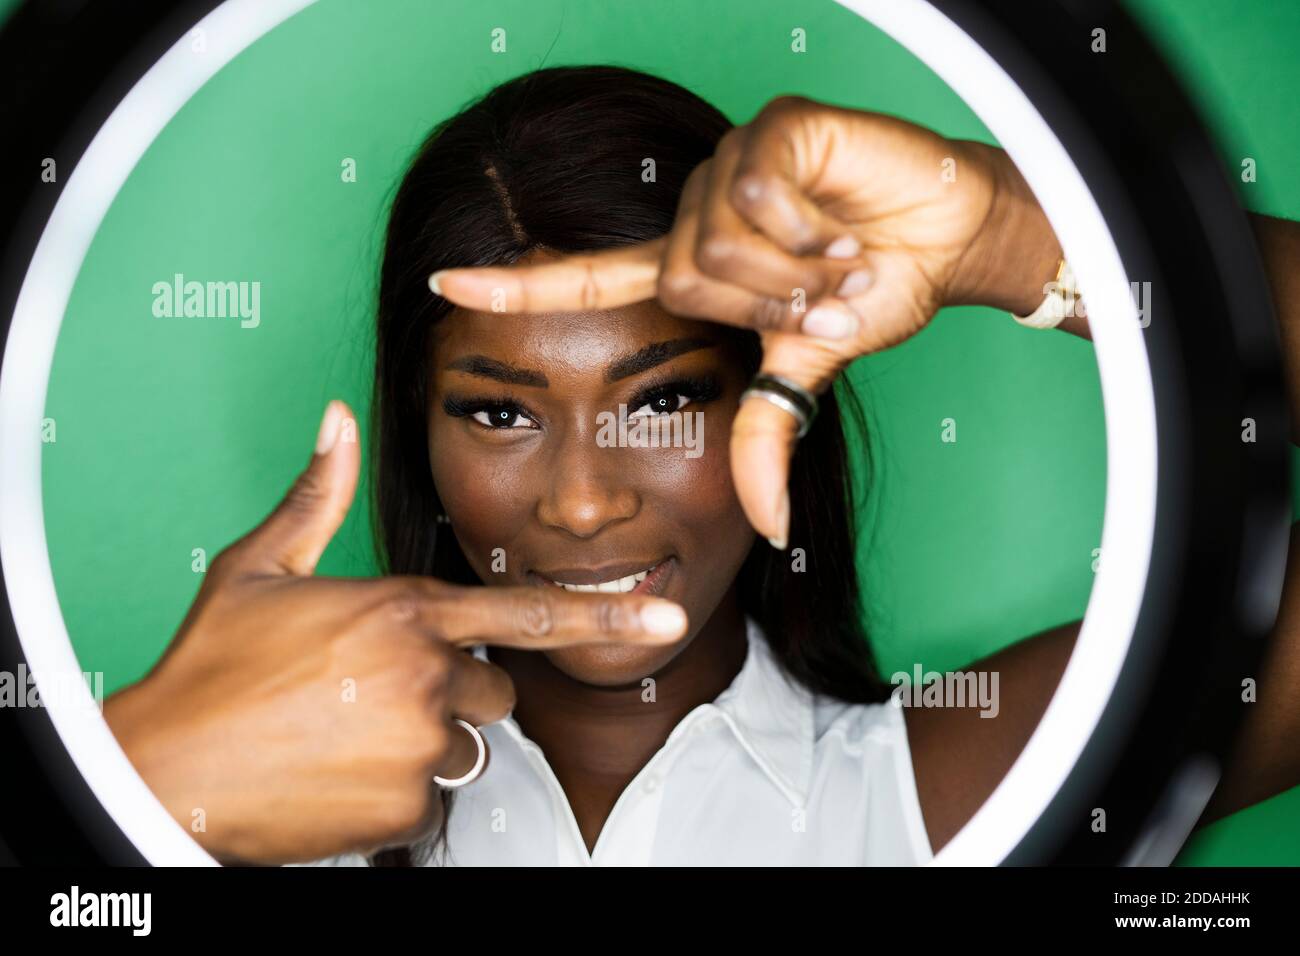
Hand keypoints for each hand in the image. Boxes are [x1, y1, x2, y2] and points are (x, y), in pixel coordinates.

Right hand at [102, 400, 687, 864]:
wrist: (166, 769)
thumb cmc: (211, 667)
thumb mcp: (258, 566)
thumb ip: (320, 494)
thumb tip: (337, 420)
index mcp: (404, 610)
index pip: (527, 612)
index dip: (604, 612)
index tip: (663, 615)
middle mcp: (425, 674)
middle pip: (493, 685)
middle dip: (453, 688)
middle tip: (374, 690)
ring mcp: (419, 743)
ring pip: (464, 743)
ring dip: (423, 738)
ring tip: (348, 730)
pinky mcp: (404, 805)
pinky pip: (429, 797)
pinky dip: (393, 790)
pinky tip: (338, 772)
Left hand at [427, 96, 1061, 544]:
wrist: (948, 238)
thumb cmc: (874, 292)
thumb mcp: (805, 371)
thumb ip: (767, 438)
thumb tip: (766, 529)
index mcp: (690, 267)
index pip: (587, 280)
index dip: (516, 289)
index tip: (444, 286)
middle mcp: (695, 211)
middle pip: (679, 277)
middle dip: (765, 306)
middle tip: (823, 297)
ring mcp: (729, 164)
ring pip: (715, 240)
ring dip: (793, 272)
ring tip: (840, 260)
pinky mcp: (772, 127)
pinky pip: (757, 194)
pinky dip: (809, 230)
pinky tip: (844, 224)